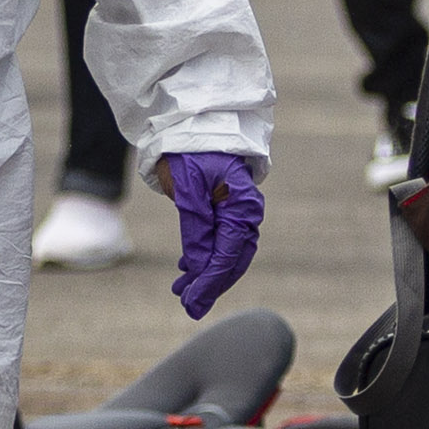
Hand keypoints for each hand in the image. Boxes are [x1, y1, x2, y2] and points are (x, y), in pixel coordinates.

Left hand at [158, 153, 264, 318]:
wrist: (187, 121)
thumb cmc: (187, 150)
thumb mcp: (187, 190)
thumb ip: (196, 228)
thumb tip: (199, 266)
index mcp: (242, 204)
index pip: (228, 253)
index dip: (210, 282)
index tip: (191, 303)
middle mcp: (245, 210)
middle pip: (233, 258)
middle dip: (211, 284)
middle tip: (189, 307)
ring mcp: (237, 209)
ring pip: (228, 252)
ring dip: (207, 274)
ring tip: (183, 292)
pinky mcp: (225, 208)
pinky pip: (222, 240)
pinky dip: (206, 258)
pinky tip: (188, 270)